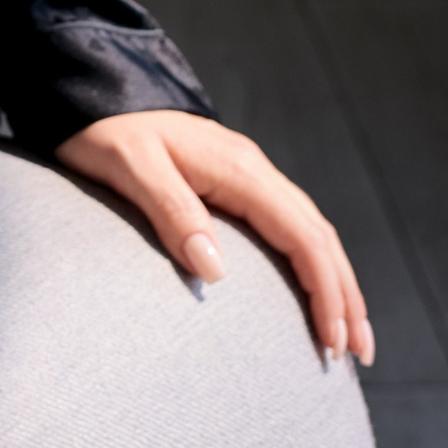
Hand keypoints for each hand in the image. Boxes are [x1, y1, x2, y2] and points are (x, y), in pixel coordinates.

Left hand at [55, 109, 373, 366]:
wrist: (89, 92)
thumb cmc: (103, 130)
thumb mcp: (129, 167)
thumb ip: (172, 213)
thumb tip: (215, 272)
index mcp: (238, 168)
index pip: (302, 234)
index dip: (326, 290)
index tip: (332, 341)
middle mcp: (252, 169)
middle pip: (319, 236)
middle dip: (346, 296)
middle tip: (358, 355)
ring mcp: (245, 173)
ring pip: (311, 230)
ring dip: (337, 281)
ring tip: (349, 335)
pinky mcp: (233, 181)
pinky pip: (289, 225)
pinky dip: (312, 262)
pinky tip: (311, 288)